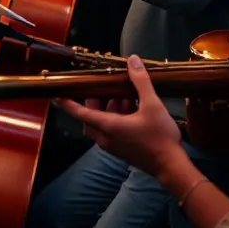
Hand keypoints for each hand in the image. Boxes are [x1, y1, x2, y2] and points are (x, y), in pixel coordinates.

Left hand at [53, 56, 187, 180]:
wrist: (172, 167)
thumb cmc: (160, 137)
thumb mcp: (152, 105)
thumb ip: (141, 81)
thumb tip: (133, 60)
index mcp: (107, 126)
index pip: (79, 112)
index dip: (66, 102)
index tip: (56, 94)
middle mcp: (105, 137)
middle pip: (89, 117)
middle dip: (94, 101)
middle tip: (104, 88)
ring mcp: (112, 146)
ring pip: (100, 124)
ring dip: (107, 109)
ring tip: (123, 95)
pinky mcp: (121, 150)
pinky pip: (109, 131)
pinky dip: (115, 118)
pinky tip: (132, 109)